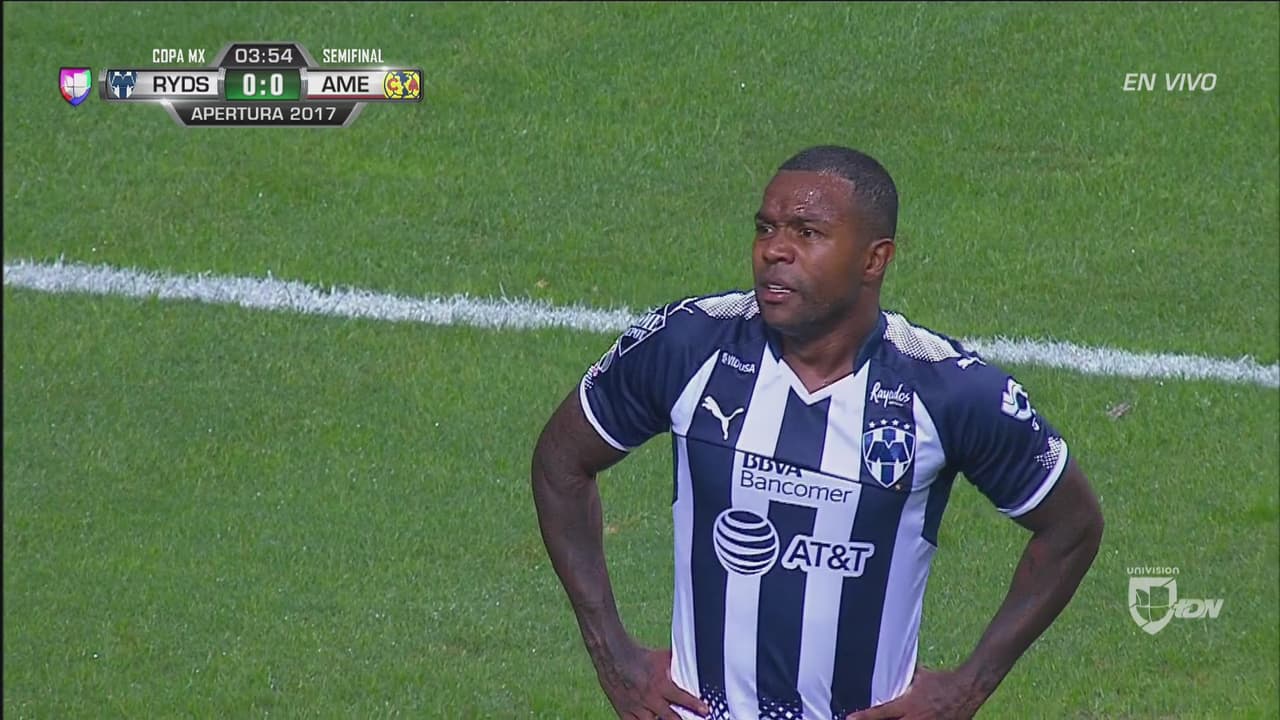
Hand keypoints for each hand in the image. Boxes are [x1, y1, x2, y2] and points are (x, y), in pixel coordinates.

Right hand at [595, 642, 708, 719]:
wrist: (614, 656)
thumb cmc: (638, 656)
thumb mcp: (662, 657)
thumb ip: (676, 665)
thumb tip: (691, 662)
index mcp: (660, 684)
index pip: (682, 699)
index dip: (695, 706)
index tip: (705, 712)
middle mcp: (650, 698)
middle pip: (671, 718)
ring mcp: (637, 707)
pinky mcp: (625, 711)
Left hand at [846, 665, 985, 719]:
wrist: (968, 689)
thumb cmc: (943, 681)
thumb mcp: (921, 676)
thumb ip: (906, 676)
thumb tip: (895, 667)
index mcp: (909, 705)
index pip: (881, 713)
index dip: (864, 717)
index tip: (850, 719)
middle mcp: (915, 719)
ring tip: (886, 719)